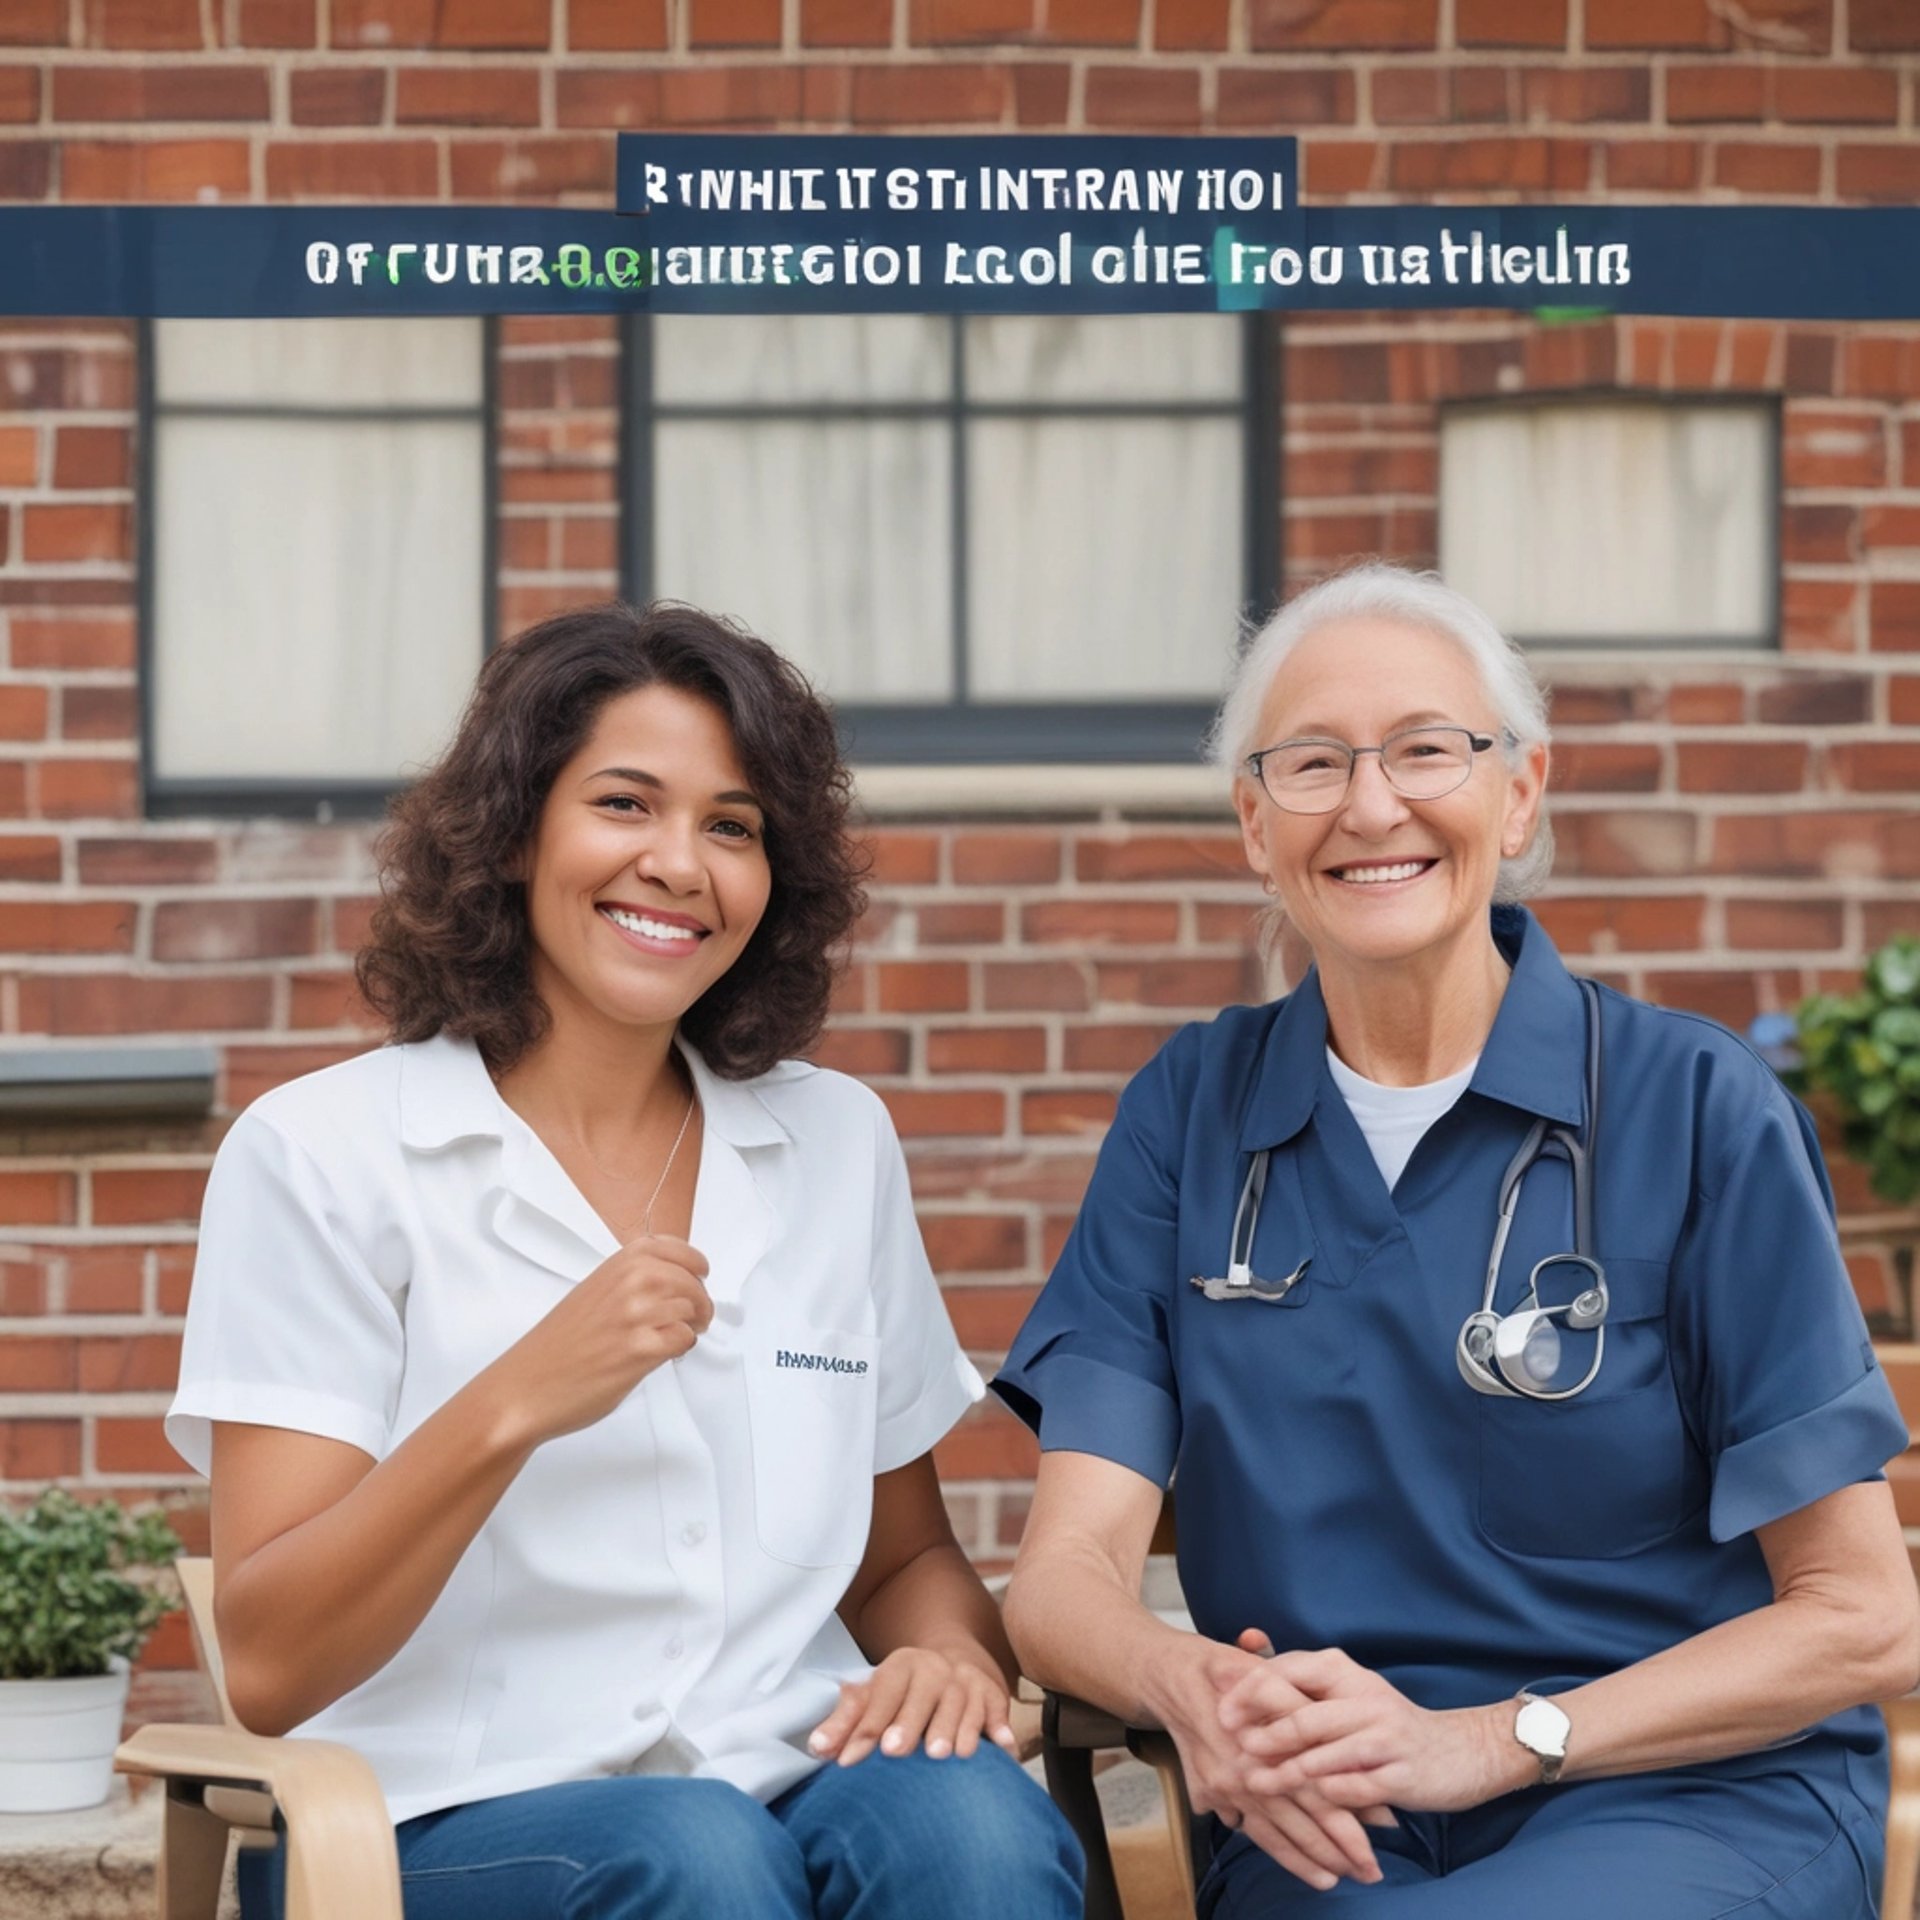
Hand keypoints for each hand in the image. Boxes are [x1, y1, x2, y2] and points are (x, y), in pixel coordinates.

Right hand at [485, 1235, 711, 1445]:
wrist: (527, 1385)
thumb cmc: (557, 1346)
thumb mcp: (593, 1293)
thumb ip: (629, 1281)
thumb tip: (673, 1283)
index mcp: (618, 1263)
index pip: (677, 1249)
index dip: (695, 1264)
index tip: (700, 1275)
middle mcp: (630, 1282)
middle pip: (692, 1281)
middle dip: (701, 1301)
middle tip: (698, 1318)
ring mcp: (636, 1314)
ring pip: (693, 1310)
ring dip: (693, 1326)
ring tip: (677, 1337)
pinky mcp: (641, 1350)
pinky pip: (684, 1339)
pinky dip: (682, 1347)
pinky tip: (665, 1353)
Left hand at [807, 1647, 1019, 1765]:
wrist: (954, 1663)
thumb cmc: (904, 1693)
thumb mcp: (875, 1696)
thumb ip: (846, 1721)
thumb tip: (817, 1748)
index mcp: (902, 1666)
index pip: (881, 1696)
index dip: (864, 1728)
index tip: (849, 1758)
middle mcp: (936, 1669)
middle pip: (922, 1695)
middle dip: (909, 1723)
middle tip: (895, 1751)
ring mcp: (966, 1682)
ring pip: (961, 1703)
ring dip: (954, 1728)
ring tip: (944, 1754)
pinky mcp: (993, 1697)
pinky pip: (997, 1712)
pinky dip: (1000, 1730)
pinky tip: (1001, 1748)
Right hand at [1154, 1630, 1392, 1893]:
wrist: (1170, 1676)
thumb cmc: (1225, 1669)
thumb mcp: (1270, 1677)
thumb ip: (1309, 1717)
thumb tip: (1349, 1763)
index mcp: (1269, 1734)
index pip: (1320, 1782)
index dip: (1354, 1808)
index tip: (1387, 1826)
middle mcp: (1250, 1766)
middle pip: (1305, 1815)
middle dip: (1340, 1846)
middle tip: (1370, 1869)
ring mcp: (1229, 1783)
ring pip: (1278, 1831)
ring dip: (1311, 1858)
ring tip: (1339, 1876)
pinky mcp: (1211, 1793)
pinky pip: (1251, 1829)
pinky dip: (1279, 1851)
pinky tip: (1297, 1865)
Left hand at [1218, 1646, 1513, 1814]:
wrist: (1461, 1750)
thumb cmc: (1387, 1722)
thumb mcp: (1347, 1689)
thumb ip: (1300, 1676)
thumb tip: (1244, 1641)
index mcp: (1347, 1673)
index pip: (1291, 1671)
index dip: (1253, 1690)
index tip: (1222, 1709)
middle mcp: (1366, 1699)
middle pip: (1308, 1715)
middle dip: (1268, 1733)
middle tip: (1236, 1746)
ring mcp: (1387, 1738)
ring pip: (1330, 1754)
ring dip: (1290, 1771)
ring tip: (1258, 1782)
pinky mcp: (1404, 1774)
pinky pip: (1362, 1786)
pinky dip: (1336, 1793)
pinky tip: (1314, 1799)